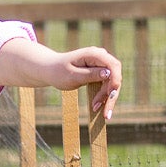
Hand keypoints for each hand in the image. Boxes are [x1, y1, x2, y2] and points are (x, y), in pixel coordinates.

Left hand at [0, 36, 121, 119]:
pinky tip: (97, 106)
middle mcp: (100, 57)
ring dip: (107, 97)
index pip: (113, 66)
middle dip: (111, 94)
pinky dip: (103, 96)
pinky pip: (106, 85)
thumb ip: (91, 74)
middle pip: (115, 76)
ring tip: (95, 109)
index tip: (111, 95)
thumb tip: (108, 74)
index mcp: (93, 54)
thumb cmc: (58, 72)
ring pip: (112, 82)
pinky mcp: (99, 72)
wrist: (49, 70)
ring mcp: (101, 64)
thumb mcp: (73, 76)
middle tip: (106, 112)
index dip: (115, 80)